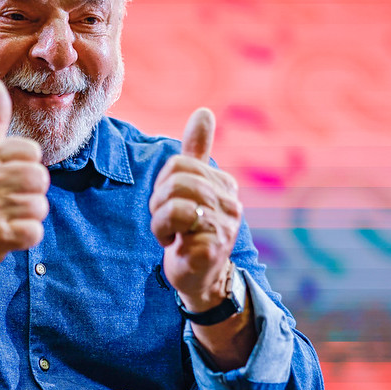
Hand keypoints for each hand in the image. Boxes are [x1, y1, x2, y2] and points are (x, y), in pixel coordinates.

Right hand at [0, 76, 49, 274]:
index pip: (32, 153)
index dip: (26, 167)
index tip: (7, 177)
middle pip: (39, 179)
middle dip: (32, 193)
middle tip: (9, 201)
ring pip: (39, 206)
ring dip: (28, 217)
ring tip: (7, 218)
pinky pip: (33, 232)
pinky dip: (26, 237)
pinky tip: (8, 235)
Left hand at [149, 108, 242, 311]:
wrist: (200, 278)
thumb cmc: (191, 230)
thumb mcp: (192, 188)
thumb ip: (198, 152)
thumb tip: (204, 111)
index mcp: (225, 184)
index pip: (179, 164)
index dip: (164, 184)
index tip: (170, 203)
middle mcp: (230, 203)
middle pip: (176, 181)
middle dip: (159, 202)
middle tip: (167, 221)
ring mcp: (224, 226)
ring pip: (174, 203)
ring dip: (160, 221)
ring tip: (171, 233)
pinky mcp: (212, 247)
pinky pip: (174, 224)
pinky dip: (164, 236)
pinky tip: (176, 246)